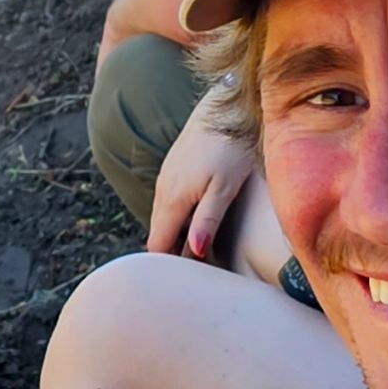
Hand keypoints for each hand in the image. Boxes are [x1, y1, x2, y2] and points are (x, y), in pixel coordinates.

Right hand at [146, 87, 257, 260]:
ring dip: (177, 239)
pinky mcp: (175, 171)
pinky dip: (179, 221)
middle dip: (173, 257)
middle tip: (198, 277)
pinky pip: (169, 205)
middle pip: (159, 235)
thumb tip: (195, 253)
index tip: (188, 283)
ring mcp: (167, 179)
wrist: (225, 106)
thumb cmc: (230, 147)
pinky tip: (199, 225)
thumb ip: (208, 219)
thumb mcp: (225, 187)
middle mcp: (163, 190)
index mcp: (172, 199)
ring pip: (164, 220)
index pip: (157, 245)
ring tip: (202, 256)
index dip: (169, 268)